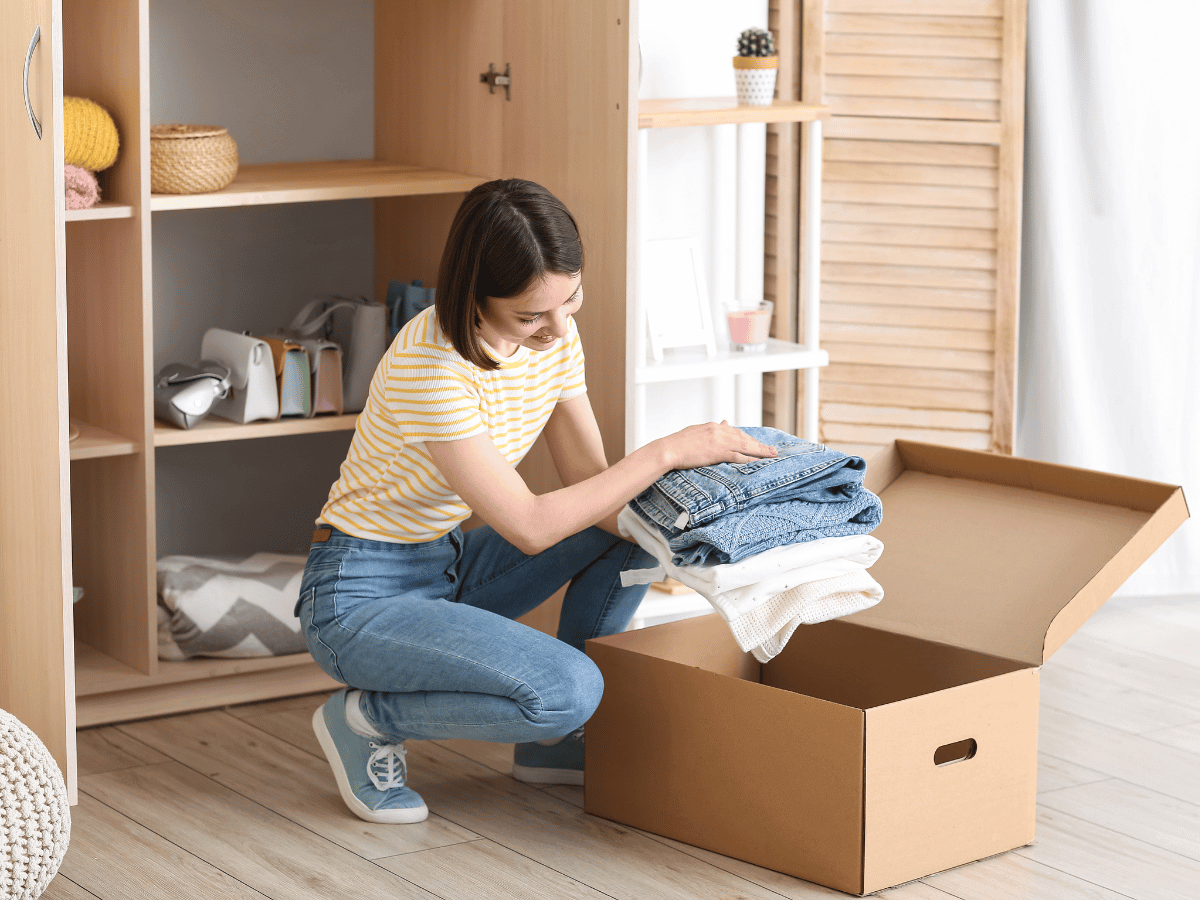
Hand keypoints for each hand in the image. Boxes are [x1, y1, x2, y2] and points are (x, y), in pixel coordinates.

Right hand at [656, 421, 776, 471]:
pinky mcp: (717, 452)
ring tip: (772, 455)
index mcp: (714, 426)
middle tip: (772, 450)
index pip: (736, 431)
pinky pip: (738, 456)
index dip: (749, 439)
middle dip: (760, 444)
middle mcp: (719, 431)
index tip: (757, 443)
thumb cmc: (678, 443)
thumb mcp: (697, 431)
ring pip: (745, 446)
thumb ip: (712, 429)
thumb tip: (725, 422)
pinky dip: (750, 458)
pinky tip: (758, 461)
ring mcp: (719, 441)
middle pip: (745, 438)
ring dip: (761, 451)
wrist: (669, 449)